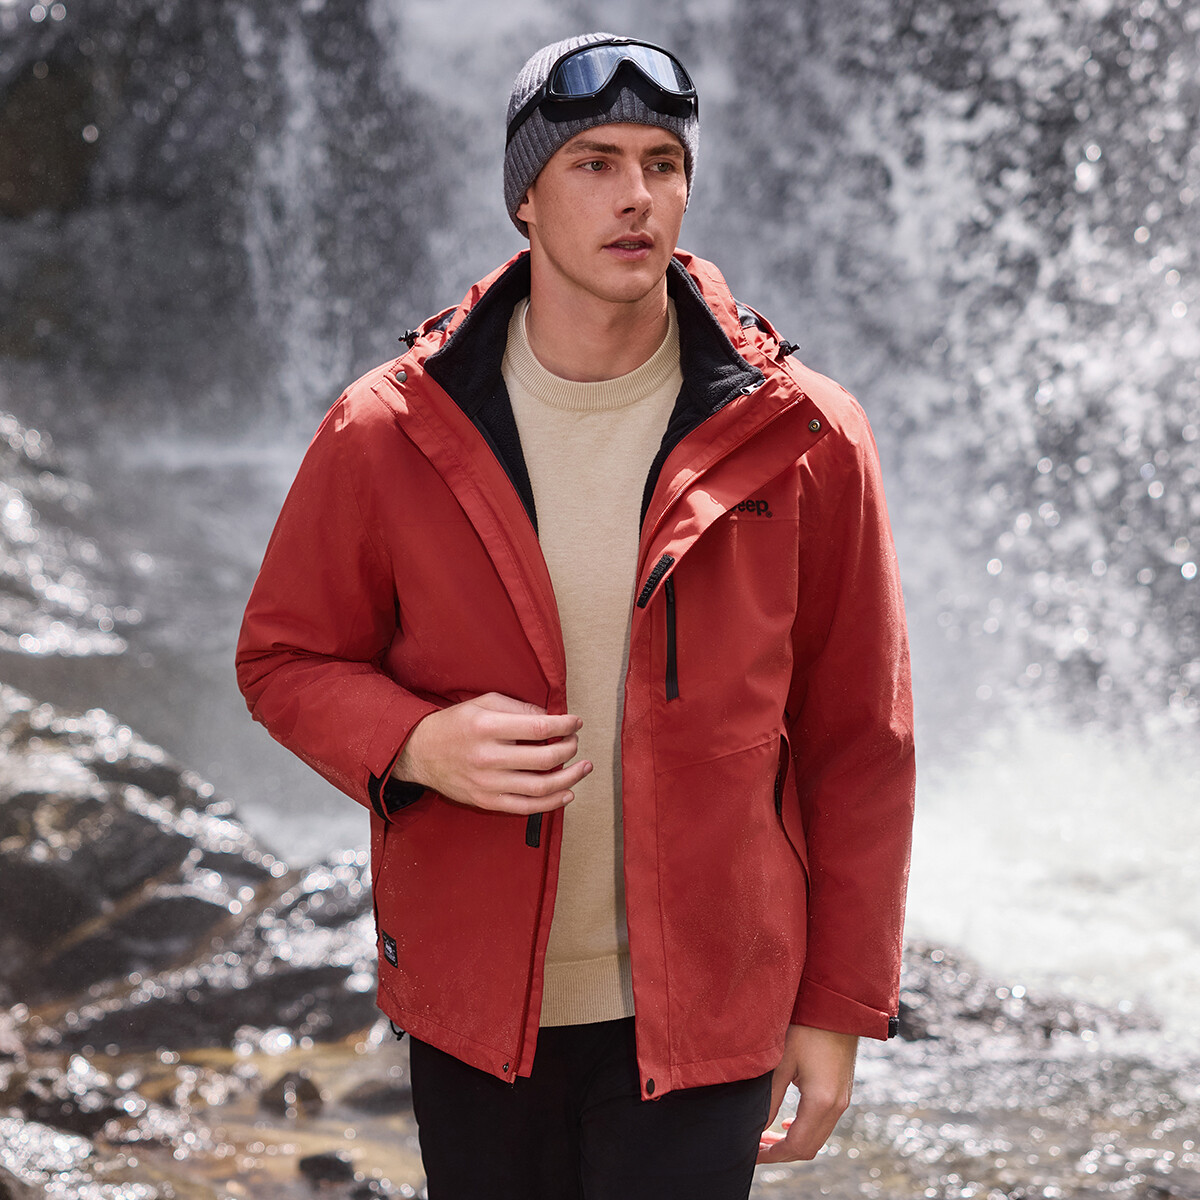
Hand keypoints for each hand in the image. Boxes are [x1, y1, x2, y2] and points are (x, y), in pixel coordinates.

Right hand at [391, 692, 591, 814]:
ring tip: (583, 768)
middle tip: (576, 742)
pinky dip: (551, 803)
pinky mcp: (486, 801)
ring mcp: (487, 783)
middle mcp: (487, 757)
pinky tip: (567, 793)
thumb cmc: (456, 724)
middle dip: (569, 749)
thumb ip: (518, 708)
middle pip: (543, 758)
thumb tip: (551, 717)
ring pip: (540, 787)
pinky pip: (526, 807)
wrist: (420, 753)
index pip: (538, 728)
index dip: (564, 725)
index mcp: (487, 727)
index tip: (576, 722)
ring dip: (569, 778)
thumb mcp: (483, 703)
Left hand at [757, 1025, 857, 1162]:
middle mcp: (837, 1106)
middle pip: (809, 1148)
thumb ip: (770, 1097)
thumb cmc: (807, 1028)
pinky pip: (824, 1123)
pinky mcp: (843, 1091)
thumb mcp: (782, 1061)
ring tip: (766, 1137)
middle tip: (755, 1148)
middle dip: (780, 1153)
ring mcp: (843, 1099)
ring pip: (817, 1137)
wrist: (838, 1007)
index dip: (772, 1155)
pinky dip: (804, 1130)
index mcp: (822, 1101)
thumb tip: (755, 1126)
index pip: (796, 1146)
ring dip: (792, 1142)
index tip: (751, 1153)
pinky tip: (787, 1124)